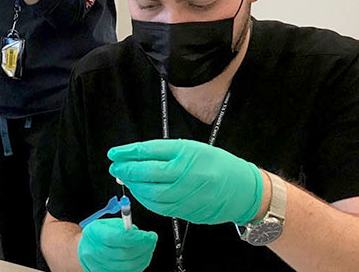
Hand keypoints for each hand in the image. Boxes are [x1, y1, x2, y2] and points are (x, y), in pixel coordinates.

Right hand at [78, 218, 157, 271]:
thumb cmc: (98, 235)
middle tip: (152, 240)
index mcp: (93, 234)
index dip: (137, 237)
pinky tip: (143, 256)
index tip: (149, 235)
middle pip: (124, 253)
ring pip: (128, 265)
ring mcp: (100, 266)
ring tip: (148, 247)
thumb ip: (121, 226)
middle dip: (143, 246)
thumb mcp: (106, 224)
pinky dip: (139, 264)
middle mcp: (94, 252)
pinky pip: (129, 271)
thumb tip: (137, 232)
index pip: (117, 238)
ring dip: (144, 256)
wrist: (86, 250)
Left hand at [109, 139, 263, 224]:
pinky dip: (146, 199)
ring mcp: (187, 194)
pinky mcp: (187, 210)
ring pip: (151, 192)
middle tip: (115, 167)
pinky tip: (141, 193)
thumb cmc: (219, 165)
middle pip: (147, 173)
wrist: (244, 190)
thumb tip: (136, 156)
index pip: (150, 151)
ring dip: (134, 187)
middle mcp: (186, 173)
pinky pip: (160, 206)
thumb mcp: (194, 149)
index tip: (114, 153)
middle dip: (127, 170)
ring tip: (127, 179)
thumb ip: (165, 152)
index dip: (128, 153)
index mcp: (188, 153)